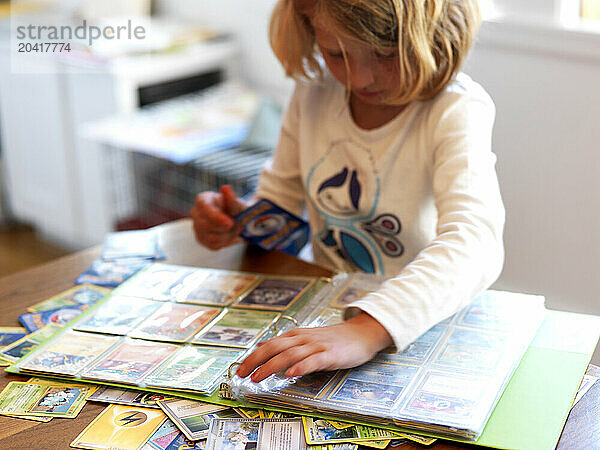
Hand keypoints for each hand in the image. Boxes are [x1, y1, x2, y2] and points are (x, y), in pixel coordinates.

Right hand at [190, 185, 246, 249]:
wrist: (237, 219)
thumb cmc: (235, 209)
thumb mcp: (237, 203)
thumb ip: (231, 199)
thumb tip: (225, 188)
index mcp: (202, 200)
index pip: (204, 208)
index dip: (217, 217)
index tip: (230, 223)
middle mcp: (195, 213)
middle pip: (206, 225)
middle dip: (225, 228)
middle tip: (238, 225)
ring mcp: (196, 227)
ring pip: (211, 237)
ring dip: (227, 235)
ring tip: (234, 229)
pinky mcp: (201, 240)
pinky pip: (213, 245)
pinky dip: (225, 242)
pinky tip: (228, 235)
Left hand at [236, 312, 392, 381]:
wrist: (360, 334)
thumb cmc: (333, 340)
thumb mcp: (306, 341)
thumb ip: (288, 347)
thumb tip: (266, 353)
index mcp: (296, 336)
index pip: (269, 345)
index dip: (252, 357)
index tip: (240, 369)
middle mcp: (303, 339)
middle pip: (274, 348)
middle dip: (255, 361)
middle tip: (242, 375)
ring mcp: (316, 346)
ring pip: (289, 354)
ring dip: (271, 366)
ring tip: (258, 377)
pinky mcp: (329, 354)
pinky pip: (312, 361)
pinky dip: (300, 367)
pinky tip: (290, 374)